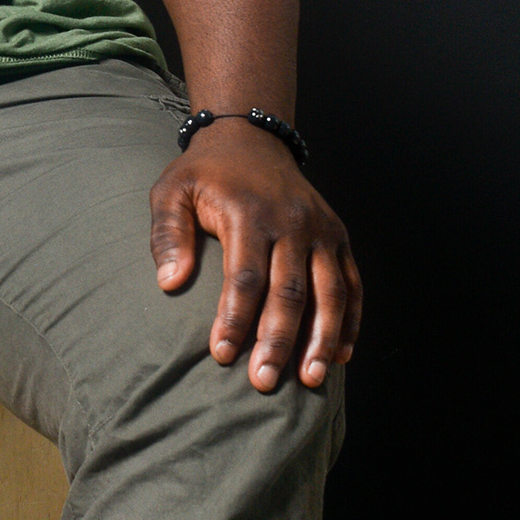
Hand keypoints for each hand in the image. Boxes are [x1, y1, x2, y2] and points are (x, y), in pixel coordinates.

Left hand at [148, 127, 361, 392]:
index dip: (234, 319)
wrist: (249, 137)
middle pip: (289, 292)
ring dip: (323, 338)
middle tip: (264, 382)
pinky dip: (351, 320)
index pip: (245, 277)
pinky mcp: (337, 236)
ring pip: (330, 292)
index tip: (221, 355)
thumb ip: (168, 234)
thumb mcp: (172, 191)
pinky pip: (352, 283)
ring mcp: (320, 230)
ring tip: (311, 379)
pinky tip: (341, 354)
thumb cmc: (205, 174)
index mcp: (250, 213)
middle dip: (278, 341)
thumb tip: (170, 284)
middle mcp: (292, 222)